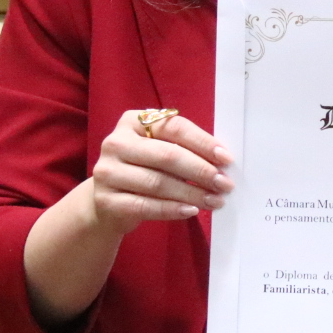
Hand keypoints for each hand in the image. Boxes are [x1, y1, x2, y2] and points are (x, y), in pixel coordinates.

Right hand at [88, 110, 233, 236]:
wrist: (108, 204)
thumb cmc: (143, 171)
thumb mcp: (158, 151)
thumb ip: (184, 149)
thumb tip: (222, 161)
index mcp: (133, 122)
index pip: (173, 127)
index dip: (202, 142)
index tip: (226, 159)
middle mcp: (116, 143)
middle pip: (167, 155)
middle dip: (201, 171)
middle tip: (224, 184)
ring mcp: (107, 172)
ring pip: (158, 183)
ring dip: (192, 193)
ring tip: (215, 201)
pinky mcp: (105, 200)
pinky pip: (145, 206)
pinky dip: (172, 209)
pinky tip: (191, 211)